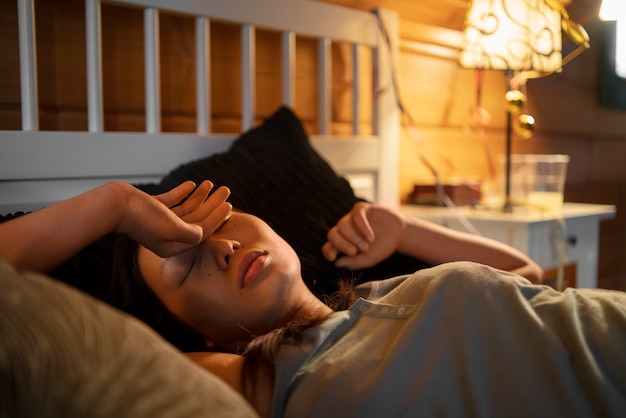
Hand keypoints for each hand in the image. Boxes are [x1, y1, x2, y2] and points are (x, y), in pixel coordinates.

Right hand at [115, 181, 231, 257]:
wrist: (114, 205)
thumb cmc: (143, 218)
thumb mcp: (172, 229)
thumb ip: (192, 233)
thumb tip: (203, 232)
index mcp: (172, 246)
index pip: (201, 232)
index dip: (217, 218)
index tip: (228, 205)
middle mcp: (166, 236)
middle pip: (196, 219)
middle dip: (212, 204)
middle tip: (226, 189)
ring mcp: (158, 221)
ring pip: (185, 208)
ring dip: (199, 196)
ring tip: (210, 183)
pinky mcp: (151, 208)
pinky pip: (172, 201)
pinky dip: (183, 192)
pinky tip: (192, 184)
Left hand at [322, 202, 404, 268]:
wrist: (399, 234)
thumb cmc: (382, 247)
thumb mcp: (369, 259)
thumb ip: (354, 263)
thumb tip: (337, 264)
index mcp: (343, 242)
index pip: (328, 246)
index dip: (327, 251)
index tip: (333, 258)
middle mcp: (344, 230)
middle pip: (332, 234)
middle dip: (341, 244)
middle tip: (353, 252)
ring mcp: (351, 218)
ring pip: (342, 225)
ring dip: (353, 237)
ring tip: (366, 246)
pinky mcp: (361, 209)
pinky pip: (356, 216)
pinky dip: (362, 227)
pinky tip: (370, 237)